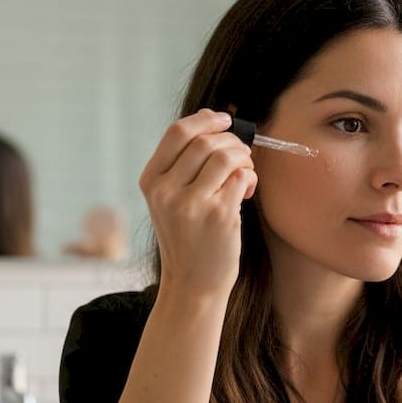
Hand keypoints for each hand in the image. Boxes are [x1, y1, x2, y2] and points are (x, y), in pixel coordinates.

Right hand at [138, 110, 256, 301]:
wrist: (193, 283)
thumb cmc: (188, 238)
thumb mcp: (170, 201)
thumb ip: (184, 167)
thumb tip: (217, 124)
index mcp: (151, 182)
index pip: (177, 132)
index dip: (205, 119)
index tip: (225, 119)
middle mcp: (166, 191)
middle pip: (205, 141)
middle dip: (231, 141)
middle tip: (242, 155)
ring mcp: (191, 203)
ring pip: (225, 156)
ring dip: (244, 158)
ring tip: (246, 172)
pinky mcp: (218, 215)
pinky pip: (241, 177)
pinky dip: (250, 177)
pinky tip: (246, 192)